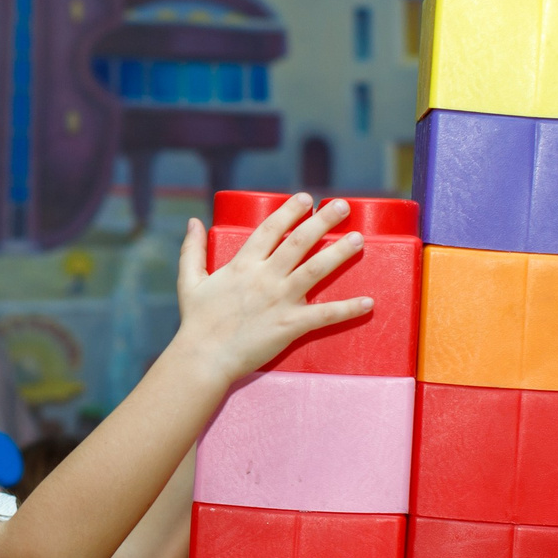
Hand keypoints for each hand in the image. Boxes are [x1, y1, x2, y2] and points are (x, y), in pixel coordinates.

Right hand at [173, 194, 371, 386]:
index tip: (307, 198)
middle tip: (342, 206)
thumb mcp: (190, 281)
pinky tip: (368, 302)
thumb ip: (192, 250)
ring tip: (358, 238)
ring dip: (339, 253)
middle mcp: (265, 277)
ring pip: (316, 270)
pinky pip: (325, 315)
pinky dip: (348, 309)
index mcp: (242, 265)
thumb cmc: (196, 322)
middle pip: (299, 242)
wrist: (203, 359)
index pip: (270, 229)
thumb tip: (193, 221)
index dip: (290, 211)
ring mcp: (280, 300)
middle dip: (322, 221)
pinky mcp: (291, 325)